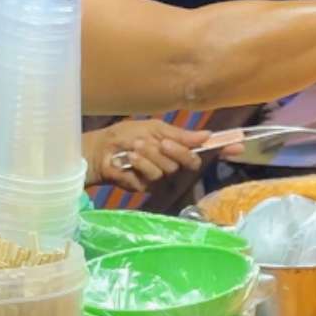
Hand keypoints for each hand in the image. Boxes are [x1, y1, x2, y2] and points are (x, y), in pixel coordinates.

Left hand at [84, 118, 209, 192]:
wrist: (100, 148)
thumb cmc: (125, 135)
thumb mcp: (155, 128)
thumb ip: (180, 134)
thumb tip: (208, 134)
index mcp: (174, 150)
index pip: (196, 155)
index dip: (205, 150)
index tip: (215, 143)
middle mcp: (169, 165)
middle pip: (187, 162)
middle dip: (174, 149)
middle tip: (161, 142)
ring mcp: (158, 178)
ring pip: (168, 169)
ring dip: (152, 154)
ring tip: (136, 146)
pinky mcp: (145, 187)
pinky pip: (152, 176)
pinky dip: (141, 163)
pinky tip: (130, 157)